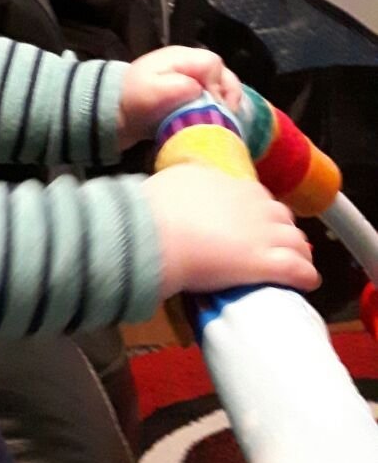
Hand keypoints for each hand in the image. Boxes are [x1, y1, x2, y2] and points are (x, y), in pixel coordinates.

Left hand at [118, 46, 241, 149]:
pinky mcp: (189, 96)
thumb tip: (202, 91)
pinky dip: (217, 110)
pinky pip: (212, 99)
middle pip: (222, 73)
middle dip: (229, 94)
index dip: (218, 85)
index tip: (213, 106)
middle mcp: (190, 66)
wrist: (114, 113)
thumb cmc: (133, 99)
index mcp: (181, 58)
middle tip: (226, 116)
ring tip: (223, 120)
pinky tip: (216, 122)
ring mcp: (191, 80)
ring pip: (221, 86)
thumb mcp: (152, 91)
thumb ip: (179, 86)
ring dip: (225, 103)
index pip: (213, 64)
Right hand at [144, 165, 319, 300]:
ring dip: (298, 251)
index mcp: (229, 183)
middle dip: (282, 229)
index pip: (255, 196)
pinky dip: (306, 274)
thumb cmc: (154, 210)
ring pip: (295, 240)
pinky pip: (297, 268)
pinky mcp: (265, 262)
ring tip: (298, 262)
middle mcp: (252, 203)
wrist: (156, 234)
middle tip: (276, 242)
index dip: (257, 211)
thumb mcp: (171, 181)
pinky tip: (308, 282)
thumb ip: (185, 183)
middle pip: (280, 215)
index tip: (253, 222)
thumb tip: (182, 188)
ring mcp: (262, 233)